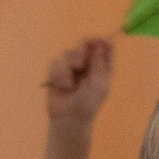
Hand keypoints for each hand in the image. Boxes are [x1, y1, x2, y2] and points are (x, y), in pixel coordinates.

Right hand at [40, 38, 115, 158]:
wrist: (69, 118)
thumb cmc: (88, 104)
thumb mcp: (98, 84)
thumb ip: (99, 63)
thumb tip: (102, 43)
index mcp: (102, 68)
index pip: (104, 48)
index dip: (101, 42)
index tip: (98, 40)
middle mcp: (87, 65)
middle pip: (84, 46)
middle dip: (82, 52)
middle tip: (81, 63)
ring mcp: (71, 68)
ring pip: (68, 53)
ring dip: (69, 67)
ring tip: (70, 84)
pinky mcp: (56, 72)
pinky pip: (55, 63)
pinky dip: (58, 75)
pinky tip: (62, 87)